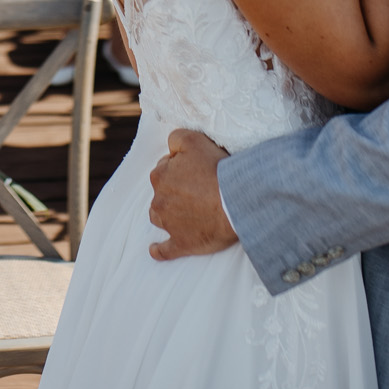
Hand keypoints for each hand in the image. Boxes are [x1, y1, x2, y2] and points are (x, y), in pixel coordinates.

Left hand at [148, 129, 237, 259]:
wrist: (234, 202)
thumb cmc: (216, 170)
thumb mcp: (194, 140)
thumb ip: (176, 138)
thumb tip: (170, 147)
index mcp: (160, 176)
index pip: (164, 168)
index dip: (180, 167)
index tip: (196, 170)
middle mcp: (159, 200)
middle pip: (161, 192)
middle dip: (174, 189)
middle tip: (197, 188)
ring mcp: (169, 224)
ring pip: (159, 216)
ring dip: (166, 213)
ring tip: (182, 212)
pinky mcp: (182, 244)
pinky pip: (165, 250)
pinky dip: (159, 250)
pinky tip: (154, 250)